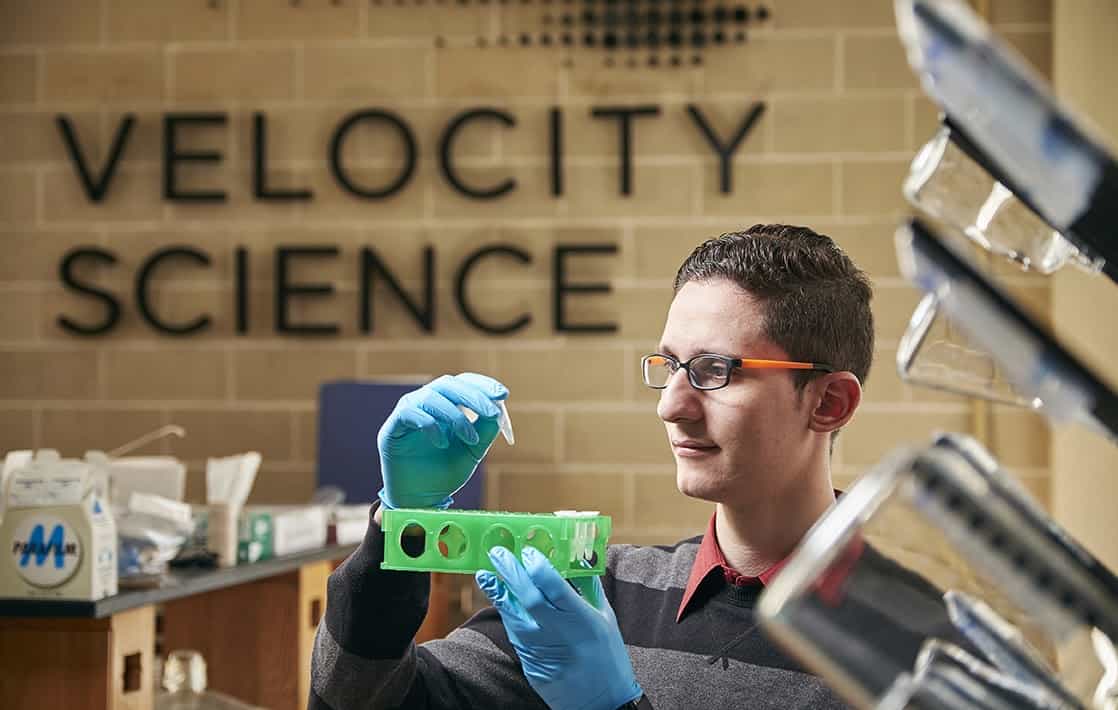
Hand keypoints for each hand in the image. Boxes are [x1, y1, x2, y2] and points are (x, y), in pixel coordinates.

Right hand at [377, 373, 507, 508]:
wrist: (420, 501)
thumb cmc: (445, 472)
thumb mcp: (472, 451)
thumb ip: (485, 430)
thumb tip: (499, 410)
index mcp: (445, 404)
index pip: (462, 383)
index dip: (482, 385)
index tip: (503, 394)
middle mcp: (425, 402)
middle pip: (448, 384)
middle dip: (474, 397)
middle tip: (492, 413)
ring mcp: (407, 412)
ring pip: (431, 396)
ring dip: (455, 416)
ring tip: (471, 439)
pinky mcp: (392, 428)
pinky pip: (410, 413)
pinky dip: (430, 425)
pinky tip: (441, 444)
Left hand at [476, 546, 641, 709]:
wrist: (602, 703)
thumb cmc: (607, 655)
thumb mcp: (606, 617)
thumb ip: (589, 586)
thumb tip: (575, 557)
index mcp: (584, 620)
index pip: (555, 588)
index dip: (538, 567)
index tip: (528, 552)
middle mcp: (561, 634)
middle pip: (530, 599)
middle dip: (511, 574)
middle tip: (497, 553)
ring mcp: (543, 652)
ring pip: (515, 618)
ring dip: (499, 594)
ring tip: (486, 575)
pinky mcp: (531, 665)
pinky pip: (516, 635)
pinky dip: (507, 615)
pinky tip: (499, 600)